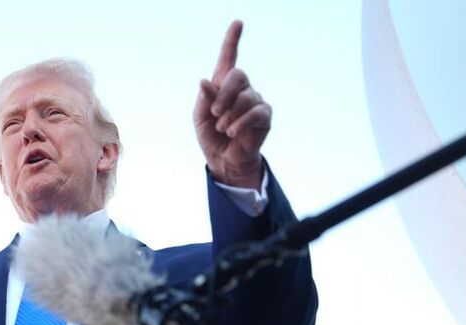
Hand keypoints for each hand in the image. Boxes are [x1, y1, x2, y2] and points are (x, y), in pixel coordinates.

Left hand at [193, 20, 270, 188]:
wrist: (223, 160)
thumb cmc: (211, 136)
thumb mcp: (200, 118)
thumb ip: (204, 99)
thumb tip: (205, 81)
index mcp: (222, 85)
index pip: (228, 58)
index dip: (232, 40)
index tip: (237, 23)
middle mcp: (241, 89)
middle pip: (238, 75)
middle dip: (224, 93)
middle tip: (215, 112)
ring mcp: (255, 100)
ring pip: (246, 97)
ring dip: (229, 114)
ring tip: (222, 128)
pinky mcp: (264, 115)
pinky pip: (256, 112)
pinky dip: (240, 122)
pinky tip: (232, 131)